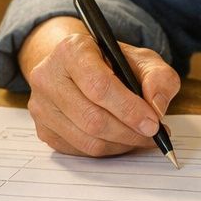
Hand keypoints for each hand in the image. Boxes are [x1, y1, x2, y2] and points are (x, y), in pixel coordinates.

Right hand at [18, 16, 181, 157]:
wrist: (78, 67)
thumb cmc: (111, 62)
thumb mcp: (142, 59)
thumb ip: (158, 77)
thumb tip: (157, 107)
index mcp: (72, 50)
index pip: (99, 86)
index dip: (129, 109)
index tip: (153, 123)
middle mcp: (48, 77)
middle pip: (92, 118)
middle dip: (129, 132)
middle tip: (153, 135)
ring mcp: (41, 106)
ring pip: (86, 139)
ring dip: (121, 144)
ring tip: (141, 138)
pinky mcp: (43, 129)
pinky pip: (79, 150)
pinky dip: (107, 150)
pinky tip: (122, 140)